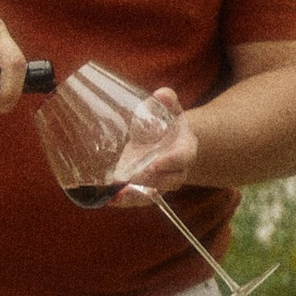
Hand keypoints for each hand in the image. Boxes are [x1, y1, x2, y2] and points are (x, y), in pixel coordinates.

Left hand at [109, 84, 198, 199]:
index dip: (170, 163)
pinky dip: (125, 200)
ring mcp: (162, 183)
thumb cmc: (168, 123)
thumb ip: (168, 101)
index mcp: (186, 149)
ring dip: (135, 196)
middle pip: (169, 181)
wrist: (168, 141)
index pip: (182, 159)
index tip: (153, 164)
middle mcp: (177, 170)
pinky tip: (109, 199)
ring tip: (117, 195)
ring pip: (153, 194)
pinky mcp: (147, 189)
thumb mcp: (171, 110)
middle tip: (132, 178)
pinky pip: (139, 199)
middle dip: (151, 181)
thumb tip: (161, 94)